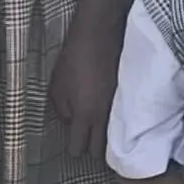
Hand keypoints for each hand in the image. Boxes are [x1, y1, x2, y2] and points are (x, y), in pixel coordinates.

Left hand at [46, 1, 122, 161]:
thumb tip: (70, 121)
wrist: (100, 32)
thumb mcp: (57, 84)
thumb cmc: (74, 56)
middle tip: (86, 139)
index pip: (79, 148)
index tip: (72, 144)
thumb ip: (62, 109)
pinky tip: (108, 112)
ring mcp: (118, 106)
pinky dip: (114, 121)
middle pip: (100, 151)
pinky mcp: (126, 95)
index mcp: (84, 115)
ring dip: (106, 137)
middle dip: (92, 149)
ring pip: (114, 136)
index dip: (73, 150)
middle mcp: (104, 115)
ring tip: (97, 129)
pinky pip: (120, 118)